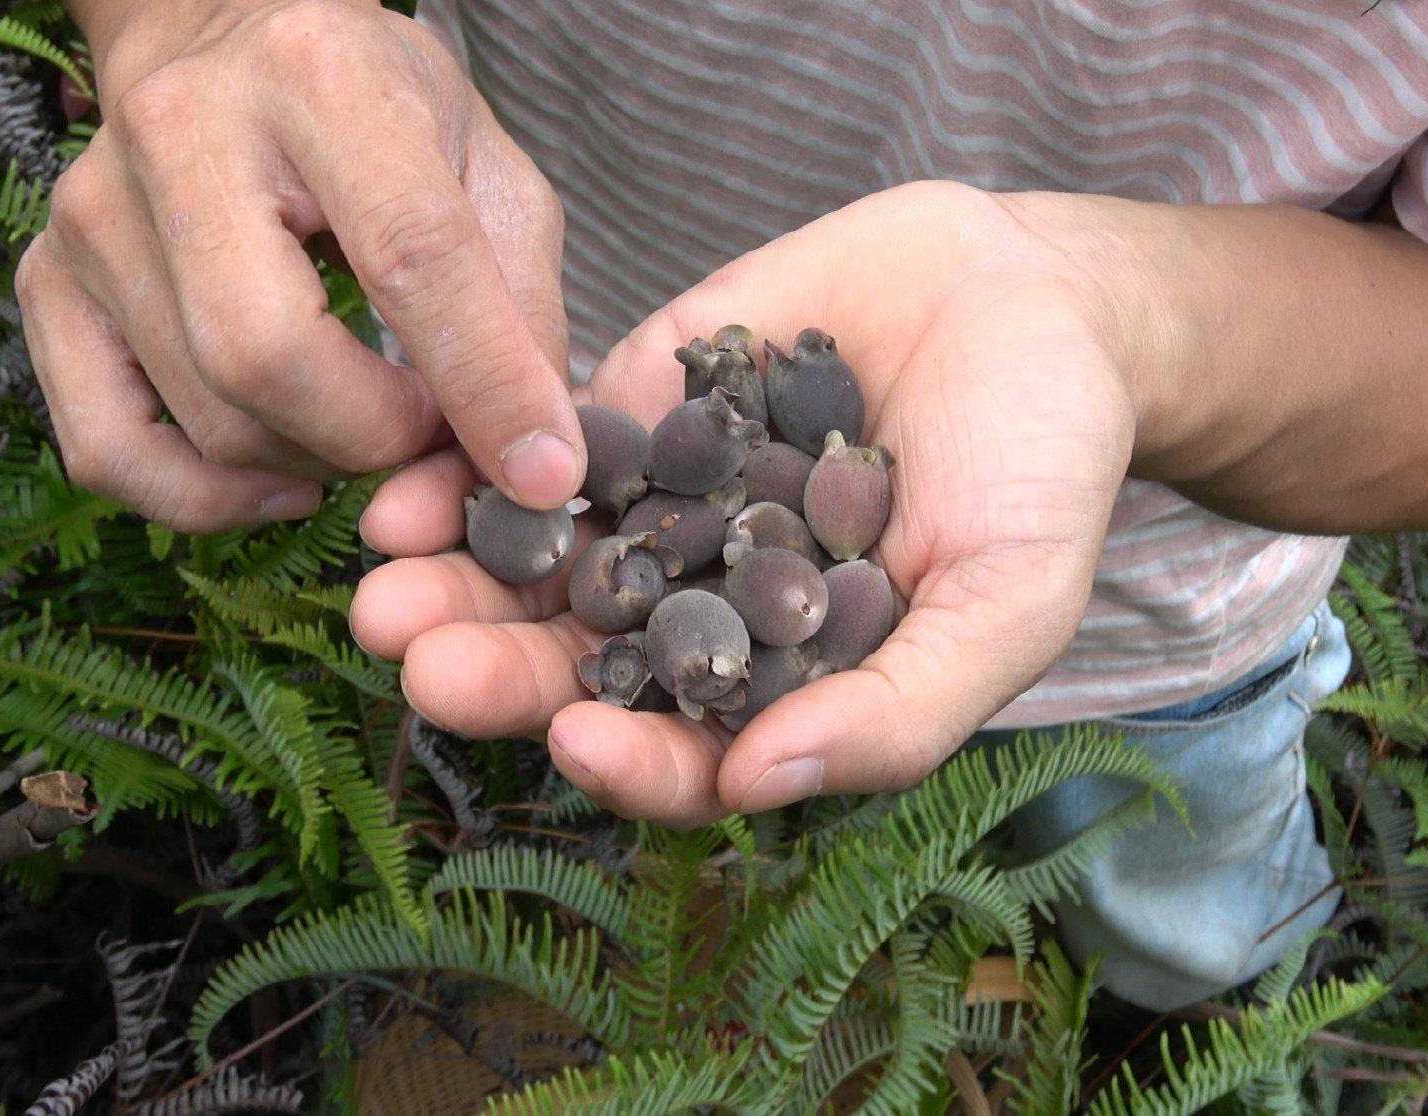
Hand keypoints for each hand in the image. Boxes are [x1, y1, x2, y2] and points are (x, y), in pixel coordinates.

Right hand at [15, 0, 582, 531]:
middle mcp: (182, 132)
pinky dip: (207, 500)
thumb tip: (531, 466)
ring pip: (209, 419)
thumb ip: (523, 311)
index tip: (539, 468)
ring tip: (365, 421)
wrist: (223, 39)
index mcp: (321, 77)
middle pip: (267, 355)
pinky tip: (280, 471)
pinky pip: (111, 452)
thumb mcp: (486, 169)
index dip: (482, 382)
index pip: (408, 252)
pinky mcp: (45, 279)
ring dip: (315, 461)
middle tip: (427, 430)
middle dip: (375, 436)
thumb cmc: (374, 111)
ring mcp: (95, 212)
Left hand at [350, 182, 1144, 826]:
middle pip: (583, 666)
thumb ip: (899, 709)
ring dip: (458, 577)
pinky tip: (410, 477)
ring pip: (543, 563)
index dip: (630, 762)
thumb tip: (759, 788)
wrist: (1033, 294)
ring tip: (382, 576)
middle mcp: (706, 612)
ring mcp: (661, 508)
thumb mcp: (1008, 603)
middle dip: (496, 668)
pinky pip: (543, 446)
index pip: (690, 755)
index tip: (573, 740)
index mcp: (787, 686)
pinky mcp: (634, 407)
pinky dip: (474, 464)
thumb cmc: (1045, 467)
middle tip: (413, 657)